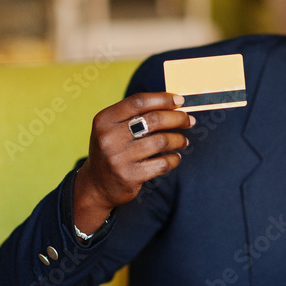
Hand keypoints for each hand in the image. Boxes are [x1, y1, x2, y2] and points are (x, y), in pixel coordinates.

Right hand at [72, 92, 194, 233]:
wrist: (96, 186)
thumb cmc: (111, 151)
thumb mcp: (112, 129)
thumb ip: (134, 116)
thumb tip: (173, 104)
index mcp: (105, 120)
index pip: (138, 102)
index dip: (163, 99)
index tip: (180, 101)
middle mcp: (110, 137)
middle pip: (154, 119)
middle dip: (177, 118)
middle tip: (189, 121)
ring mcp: (119, 157)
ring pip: (161, 141)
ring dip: (178, 140)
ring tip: (183, 141)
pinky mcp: (129, 176)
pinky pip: (162, 163)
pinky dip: (174, 159)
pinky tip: (175, 158)